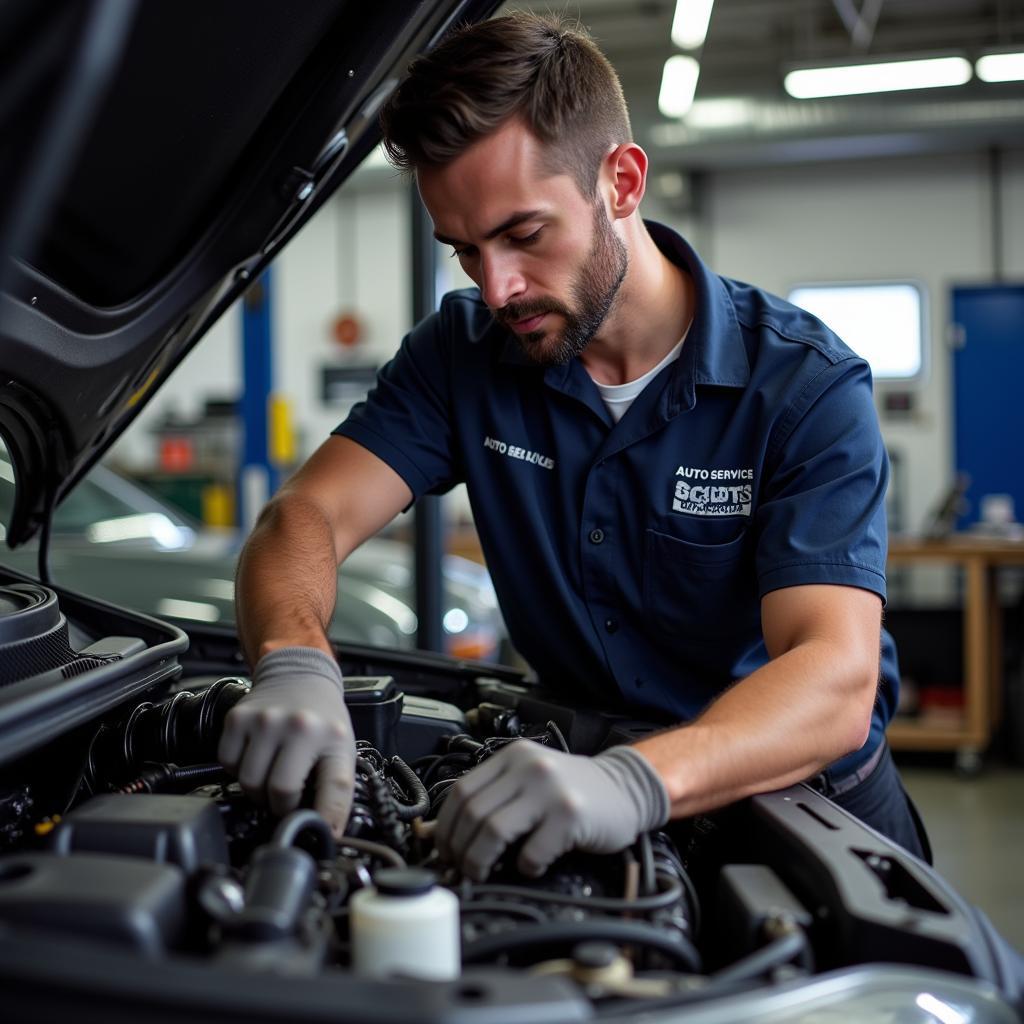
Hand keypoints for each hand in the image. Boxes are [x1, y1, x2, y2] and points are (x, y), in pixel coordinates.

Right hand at [218, 646, 354, 834]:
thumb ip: (335, 787)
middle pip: (278, 792)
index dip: (326, 819)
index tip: (320, 833)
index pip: (334, 789)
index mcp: (333, 737)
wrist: (299, 676)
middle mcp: (299, 726)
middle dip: (280, 804)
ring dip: (257, 789)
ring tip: (271, 774)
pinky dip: (238, 769)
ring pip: (248, 782)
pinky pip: (228, 764)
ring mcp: (265, 721)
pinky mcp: (238, 718)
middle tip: (286, 796)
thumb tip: (327, 831)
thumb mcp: (340, 749)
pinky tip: (255, 756)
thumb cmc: (321, 719)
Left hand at [434, 741, 668, 880]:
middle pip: (472, 813)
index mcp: (512, 757)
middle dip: (459, 850)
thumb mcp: (527, 785)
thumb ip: (489, 801)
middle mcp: (528, 767)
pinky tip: (531, 865)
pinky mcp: (569, 815)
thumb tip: (437, 834)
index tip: (444, 851)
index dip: (445, 827)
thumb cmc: (572, 791)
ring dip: (480, 861)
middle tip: (462, 869)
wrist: (625, 789)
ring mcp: (550, 789)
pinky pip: (531, 851)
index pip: (460, 791)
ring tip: (484, 873)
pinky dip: (524, 867)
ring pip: (492, 830)